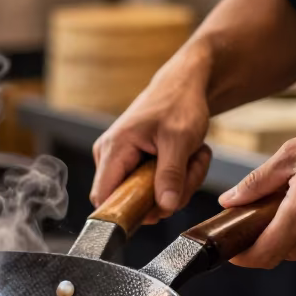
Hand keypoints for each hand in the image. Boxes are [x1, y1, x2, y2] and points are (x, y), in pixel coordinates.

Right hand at [91, 62, 213, 221]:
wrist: (182, 85)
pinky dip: (173, 178)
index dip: (127, 211)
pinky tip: (185, 159)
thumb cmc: (178, 104)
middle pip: (128, 199)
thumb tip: (165, 207)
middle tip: (190, 173)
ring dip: (175, 185)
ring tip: (192, 159)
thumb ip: (171, 175)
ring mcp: (118, 159)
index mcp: (114, 149)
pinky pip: (149, 186)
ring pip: (143, 195)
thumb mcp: (180, 140)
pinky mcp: (130, 162)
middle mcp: (109, 155)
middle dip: (165, 195)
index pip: (103, 198)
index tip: (161, 207)